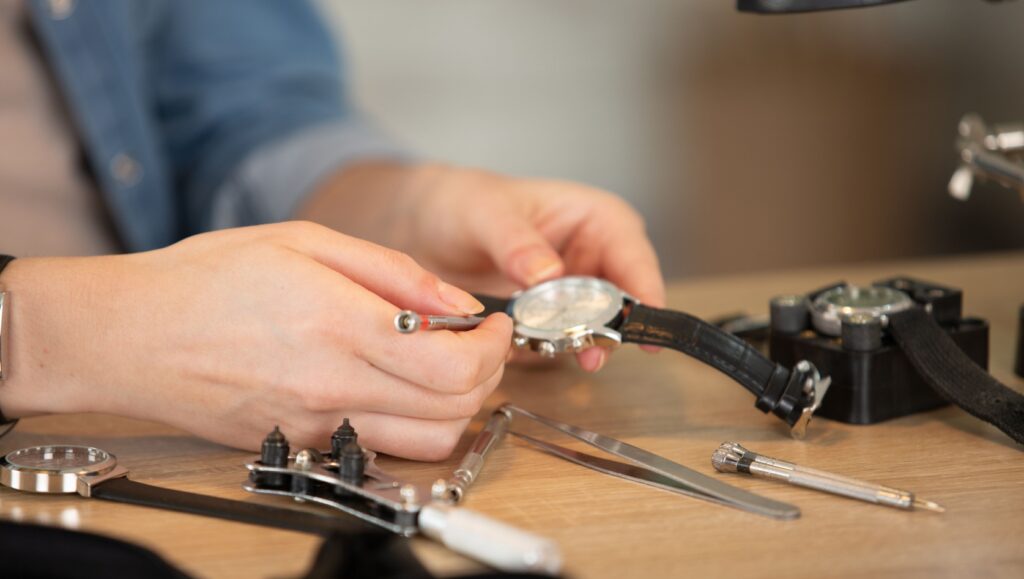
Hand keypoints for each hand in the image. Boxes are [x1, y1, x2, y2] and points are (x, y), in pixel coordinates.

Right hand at [0, 222, 511, 459]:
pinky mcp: (302, 445)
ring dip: (457, 406)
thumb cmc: (206, 278)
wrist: (130, 335)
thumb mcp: (306, 243)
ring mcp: (317, 426)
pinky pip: (383, 447)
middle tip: (477, 342)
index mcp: (340, 326)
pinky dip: (413, 422)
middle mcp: (333, 388)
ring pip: (428, 441)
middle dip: (487, 375)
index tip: (495, 326)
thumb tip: (458, 305)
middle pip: (455, 411)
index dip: (494, 348)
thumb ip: (394, 274)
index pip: (454, 366)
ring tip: (443, 364)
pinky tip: (397, 384)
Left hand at [389, 164, 665, 371]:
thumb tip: (549, 273)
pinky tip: (520, 347)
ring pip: (593, 329)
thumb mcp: (486, 214)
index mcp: (595, 219)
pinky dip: (543, 350)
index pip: (634, 257)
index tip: (644, 328)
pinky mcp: (547, 321)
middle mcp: (593, 258)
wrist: (424, 226)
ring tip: (549, 349)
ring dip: (574, 344)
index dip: (645, 292)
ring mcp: (572, 294)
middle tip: (592, 353)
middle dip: (609, 329)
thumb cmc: (462, 202)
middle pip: (621, 302)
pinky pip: (557, 343)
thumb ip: (517, 243)